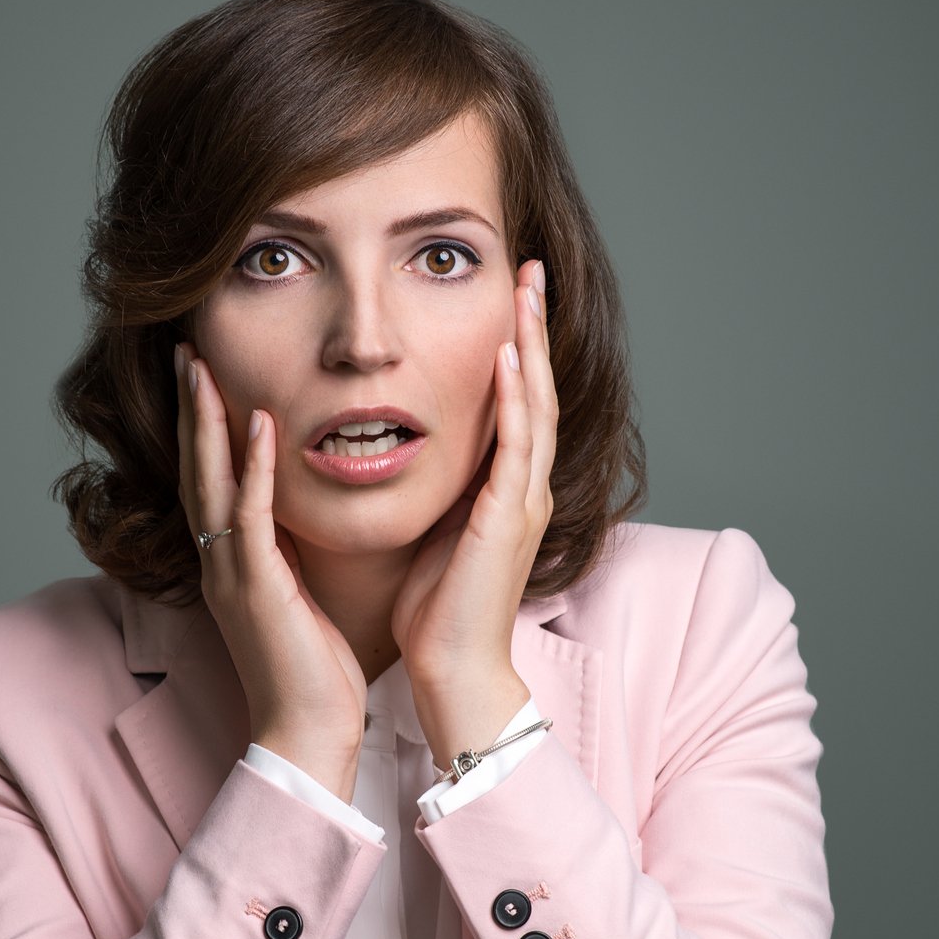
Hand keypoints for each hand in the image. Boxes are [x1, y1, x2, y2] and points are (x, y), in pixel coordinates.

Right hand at [176, 340, 366, 799]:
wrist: (309, 733)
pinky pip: (250, 518)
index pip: (211, 481)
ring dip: (207, 422)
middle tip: (186, 350)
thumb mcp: (298, 598)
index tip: (205, 375)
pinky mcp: (257, 589)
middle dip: (191, 409)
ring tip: (202, 368)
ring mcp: (232, 574)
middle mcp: (220, 562)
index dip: (204, 427)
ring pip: (211, 483)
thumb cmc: (314, 673)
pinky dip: (252, 469)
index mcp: (232, 564)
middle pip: (196, 469)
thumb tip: (302, 516)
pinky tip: (259, 424)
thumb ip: (291, 556)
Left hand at [391, 259, 558, 759]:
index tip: (508, 295)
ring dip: (533, 344)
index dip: (516, 346)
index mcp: (505, 490)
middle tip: (530, 268)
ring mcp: (524, 501)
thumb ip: (433, 485)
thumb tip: (400, 444)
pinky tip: (509, 357)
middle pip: (538, 389)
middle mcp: (525, 488)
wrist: (450, 669)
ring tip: (528, 290)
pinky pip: (518, 447)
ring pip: (538, 405)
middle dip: (534, 326)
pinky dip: (517, 399)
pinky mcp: (510, 519)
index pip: (517, 401)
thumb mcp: (432, 527)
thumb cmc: (434, 611)